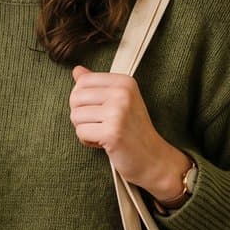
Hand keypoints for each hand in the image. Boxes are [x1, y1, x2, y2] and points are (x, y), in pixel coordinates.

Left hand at [69, 65, 190, 202]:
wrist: (154, 159)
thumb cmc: (133, 130)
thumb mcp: (119, 101)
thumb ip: (97, 85)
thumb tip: (76, 70)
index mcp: (125, 82)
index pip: (83, 81)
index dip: (83, 99)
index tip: (100, 110)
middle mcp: (122, 93)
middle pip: (75, 97)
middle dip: (81, 115)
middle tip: (101, 124)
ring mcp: (118, 112)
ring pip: (75, 116)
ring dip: (85, 129)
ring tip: (104, 133)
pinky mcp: (112, 132)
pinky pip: (81, 132)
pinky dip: (88, 141)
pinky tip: (105, 143)